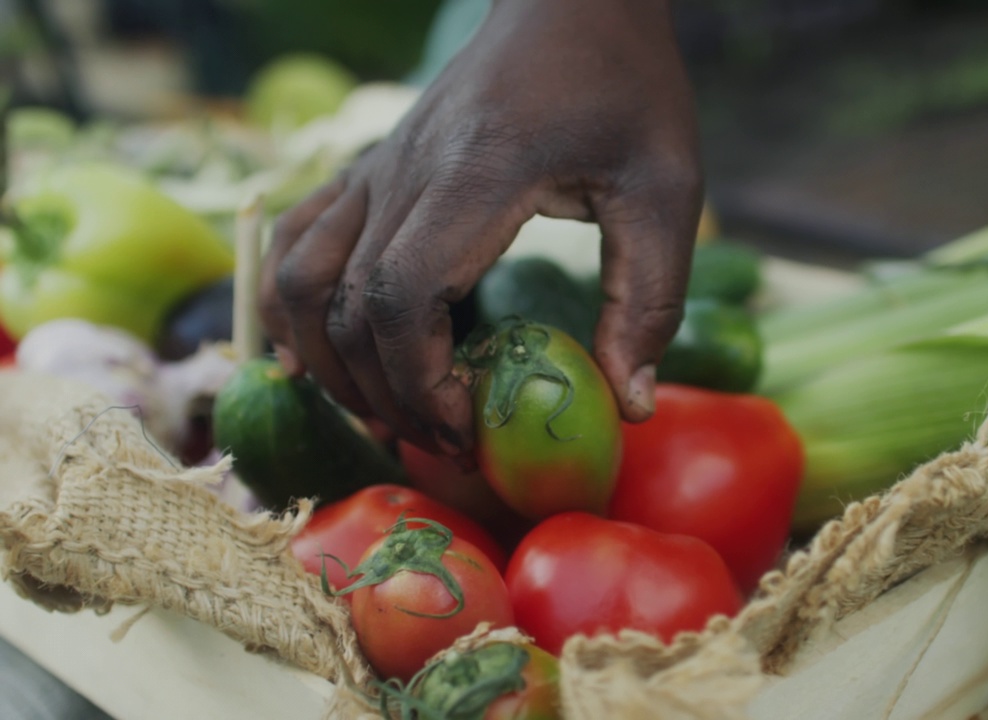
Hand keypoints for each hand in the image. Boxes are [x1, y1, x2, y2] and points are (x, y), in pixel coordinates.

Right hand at [258, 0, 702, 457]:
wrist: (571, 1)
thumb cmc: (624, 88)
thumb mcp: (666, 190)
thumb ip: (647, 298)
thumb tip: (630, 403)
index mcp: (477, 176)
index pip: (402, 295)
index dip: (420, 382)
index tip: (468, 429)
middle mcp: (404, 173)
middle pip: (347, 308)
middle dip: (388, 396)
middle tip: (450, 443)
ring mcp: (377, 168)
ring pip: (301, 280)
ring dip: (330, 362)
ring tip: (390, 412)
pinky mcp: (372, 168)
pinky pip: (298, 241)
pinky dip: (295, 307)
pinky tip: (321, 354)